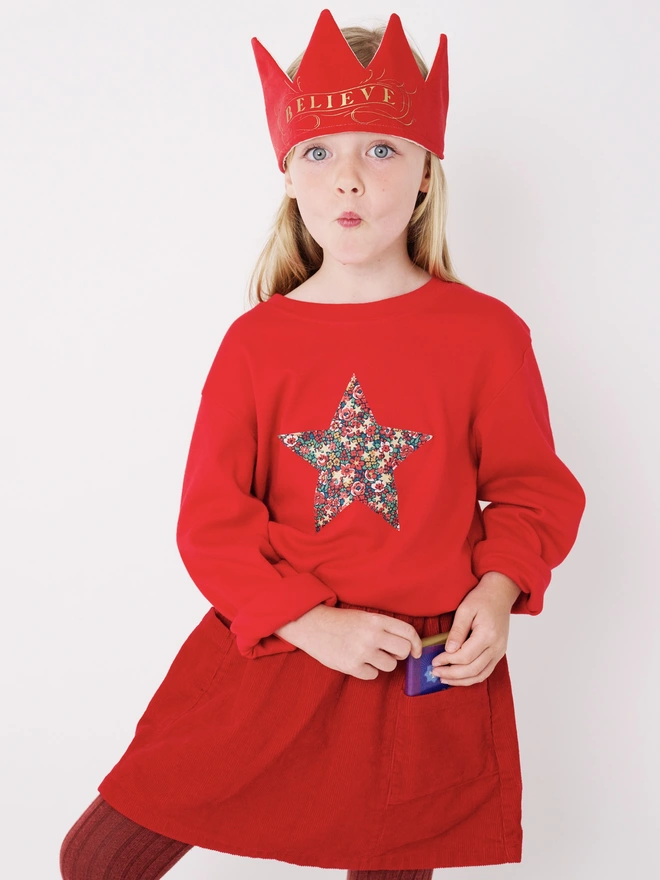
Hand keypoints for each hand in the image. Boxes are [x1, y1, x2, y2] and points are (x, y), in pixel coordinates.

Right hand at [276, 603, 424, 679]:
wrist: (311, 625)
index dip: (417, 644)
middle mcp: (372, 635)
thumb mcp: (365, 617)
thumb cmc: (340, 621)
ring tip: (368, 655)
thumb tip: (407, 646)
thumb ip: (385, 628)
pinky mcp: (352, 666)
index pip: (408, 632)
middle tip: (388, 652)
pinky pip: (373, 675)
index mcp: (376, 620)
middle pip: (403, 651)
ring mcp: (362, 651)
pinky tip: (357, 661)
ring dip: (383, 663)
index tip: (416, 651)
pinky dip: (368, 671)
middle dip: (399, 654)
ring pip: (390, 666)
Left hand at [431, 571, 521, 686]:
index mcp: (488, 634)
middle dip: (452, 674)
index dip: (447, 661)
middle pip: (472, 669)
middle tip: (435, 672)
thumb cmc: (482, 599)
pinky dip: (471, 677)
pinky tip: (458, 677)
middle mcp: (496, 647)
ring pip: (480, 675)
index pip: (465, 656)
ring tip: (444, 678)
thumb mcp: (465, 609)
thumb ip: (457, 631)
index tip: (434, 661)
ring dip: (461, 680)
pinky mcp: (499, 653)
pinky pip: (485, 672)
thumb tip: (449, 650)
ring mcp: (499, 652)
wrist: (500, 594)